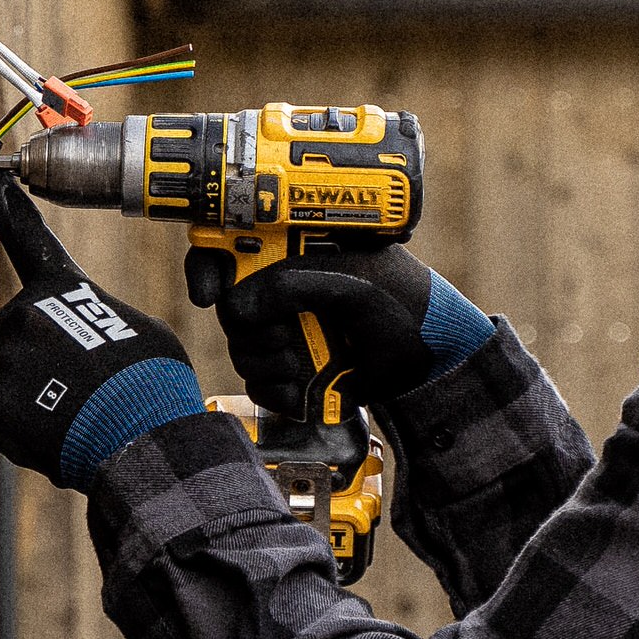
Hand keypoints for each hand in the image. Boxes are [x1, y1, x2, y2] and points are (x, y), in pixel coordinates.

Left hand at [0, 169, 200, 487]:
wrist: (143, 438)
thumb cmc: (151, 382)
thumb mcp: (138, 329)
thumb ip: (96, 321)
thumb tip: (85, 343)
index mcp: (58, 289)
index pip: (28, 238)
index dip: (8, 206)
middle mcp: (21, 318)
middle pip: (10, 334)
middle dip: (32, 355)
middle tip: (76, 381)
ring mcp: (2, 367)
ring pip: (8, 380)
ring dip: (34, 396)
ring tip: (78, 412)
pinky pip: (7, 420)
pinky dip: (29, 431)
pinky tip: (63, 434)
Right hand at [215, 242, 489, 418]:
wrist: (432, 360)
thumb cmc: (403, 304)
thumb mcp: (352, 281)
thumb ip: (293, 285)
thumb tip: (235, 306)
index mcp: (294, 253)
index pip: (229, 247)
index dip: (206, 266)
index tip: (207, 293)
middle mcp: (282, 292)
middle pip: (229, 309)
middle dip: (254, 328)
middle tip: (287, 333)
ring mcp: (285, 334)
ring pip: (240, 349)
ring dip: (271, 362)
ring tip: (309, 360)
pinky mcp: (290, 373)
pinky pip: (257, 385)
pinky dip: (277, 391)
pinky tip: (305, 387)